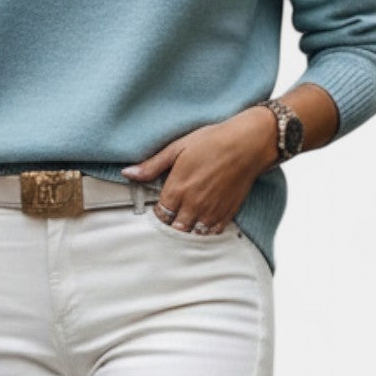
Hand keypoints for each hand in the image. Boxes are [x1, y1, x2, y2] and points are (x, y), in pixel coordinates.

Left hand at [121, 106, 276, 232]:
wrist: (247, 144)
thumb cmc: (212, 141)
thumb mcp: (177, 148)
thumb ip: (152, 165)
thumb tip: (128, 173)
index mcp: (177, 189)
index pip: (159, 215)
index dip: (158, 213)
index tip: (159, 207)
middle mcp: (193, 205)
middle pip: (175, 228)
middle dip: (171, 223)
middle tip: (172, 214)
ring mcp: (211, 212)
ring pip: (192, 233)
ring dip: (187, 228)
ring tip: (186, 218)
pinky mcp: (227, 214)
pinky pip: (212, 232)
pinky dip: (205, 230)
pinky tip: (203, 219)